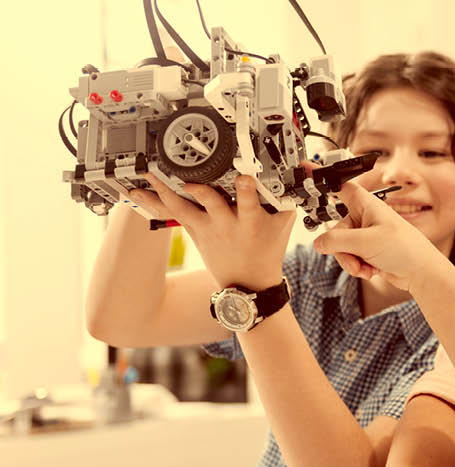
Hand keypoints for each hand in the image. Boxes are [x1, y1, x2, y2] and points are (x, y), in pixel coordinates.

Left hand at [130, 173, 293, 290]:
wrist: (248, 284)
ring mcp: (207, 228)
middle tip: (183, 174)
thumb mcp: (282, 224)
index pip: (250, 203)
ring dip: (163, 191)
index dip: (246, 190)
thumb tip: (295, 171)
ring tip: (149, 175)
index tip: (243, 178)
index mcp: (251, 222)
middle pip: (209, 202)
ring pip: (182, 208)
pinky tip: (135, 192)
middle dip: (197, 189)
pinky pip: (170, 214)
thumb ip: (285, 198)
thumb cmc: (267, 250)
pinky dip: (152, 202)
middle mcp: (226, 224)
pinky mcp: (193, 230)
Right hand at [312, 181, 445, 291]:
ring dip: (350, 261)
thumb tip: (318, 243)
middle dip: (342, 249)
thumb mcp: (366, 242)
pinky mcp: (367, 250)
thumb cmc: (406, 249)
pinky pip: (350, 258)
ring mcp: (365, 234)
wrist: (422, 273)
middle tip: (356, 257)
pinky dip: (358, 266)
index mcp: (366, 204)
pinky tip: (372, 270)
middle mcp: (364, 217)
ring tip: (366, 267)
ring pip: (340, 247)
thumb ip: (337, 241)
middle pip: (335, 228)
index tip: (305, 169)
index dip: (323, 178)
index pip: (340, 186)